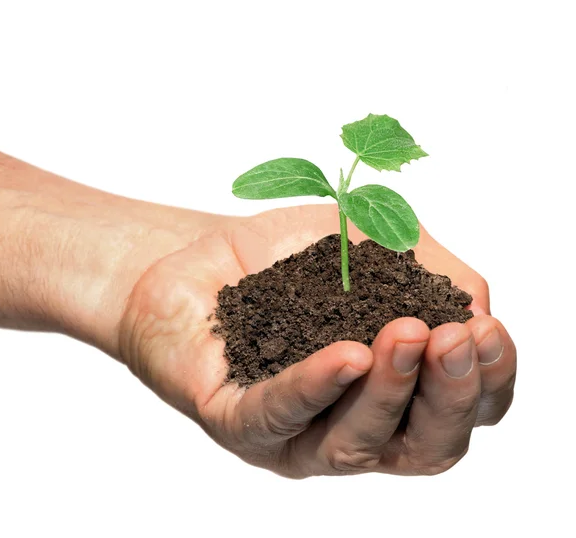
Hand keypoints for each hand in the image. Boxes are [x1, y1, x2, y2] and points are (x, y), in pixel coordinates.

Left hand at [118, 204, 515, 477]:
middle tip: (453, 339)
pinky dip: (316, 386)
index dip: (487, 380)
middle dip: (448, 395)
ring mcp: (295, 433)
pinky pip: (278, 415)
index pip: (459, 410)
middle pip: (421, 446)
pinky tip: (347, 355)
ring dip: (390, 390)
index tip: (490, 330)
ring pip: (356, 443)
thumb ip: (429, 272)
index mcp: (390, 392)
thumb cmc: (287, 258)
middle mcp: (350, 423)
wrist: (202, 256)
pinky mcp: (237, 421)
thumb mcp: (371, 246)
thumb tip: (479, 307)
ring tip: (407, 335)